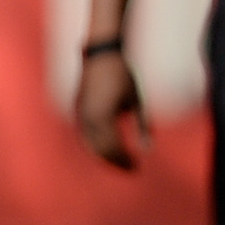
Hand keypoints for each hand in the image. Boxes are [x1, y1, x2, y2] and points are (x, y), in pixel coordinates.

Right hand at [76, 48, 147, 169]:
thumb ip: (143, 126)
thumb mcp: (137, 101)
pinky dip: (96, 146)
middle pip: (100, 151)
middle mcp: (87, 119)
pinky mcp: (77, 111)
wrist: (100, 56)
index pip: (113, 148)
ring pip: (89, 145)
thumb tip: (148, 149)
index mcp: (103, 117)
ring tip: (120, 162)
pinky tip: (108, 148)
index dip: (125, 160)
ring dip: (104, 156)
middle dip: (115, 162)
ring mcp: (79, 115)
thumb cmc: (122, 76)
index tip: (137, 167)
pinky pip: (85, 135)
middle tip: (131, 168)